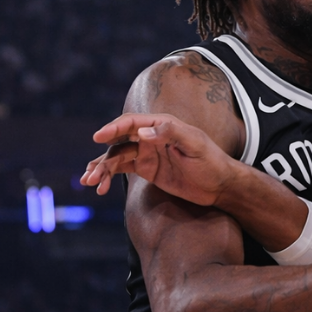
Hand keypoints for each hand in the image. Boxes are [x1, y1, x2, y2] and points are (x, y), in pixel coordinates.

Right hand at [80, 113, 234, 205]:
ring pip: (116, 157)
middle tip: (90, 174)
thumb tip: (142, 132)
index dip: (113, 129)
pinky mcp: (146, 169)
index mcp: (162, 125)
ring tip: (91, 183)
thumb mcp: (195, 145)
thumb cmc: (211, 162)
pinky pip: (122, 169)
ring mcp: (147, 153)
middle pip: (118, 141)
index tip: (98, 138)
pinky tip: (101, 188)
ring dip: (102, 168)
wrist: (220, 185)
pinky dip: (109, 177)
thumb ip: (171, 134)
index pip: (131, 123)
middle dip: (102, 155)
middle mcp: (150, 136)